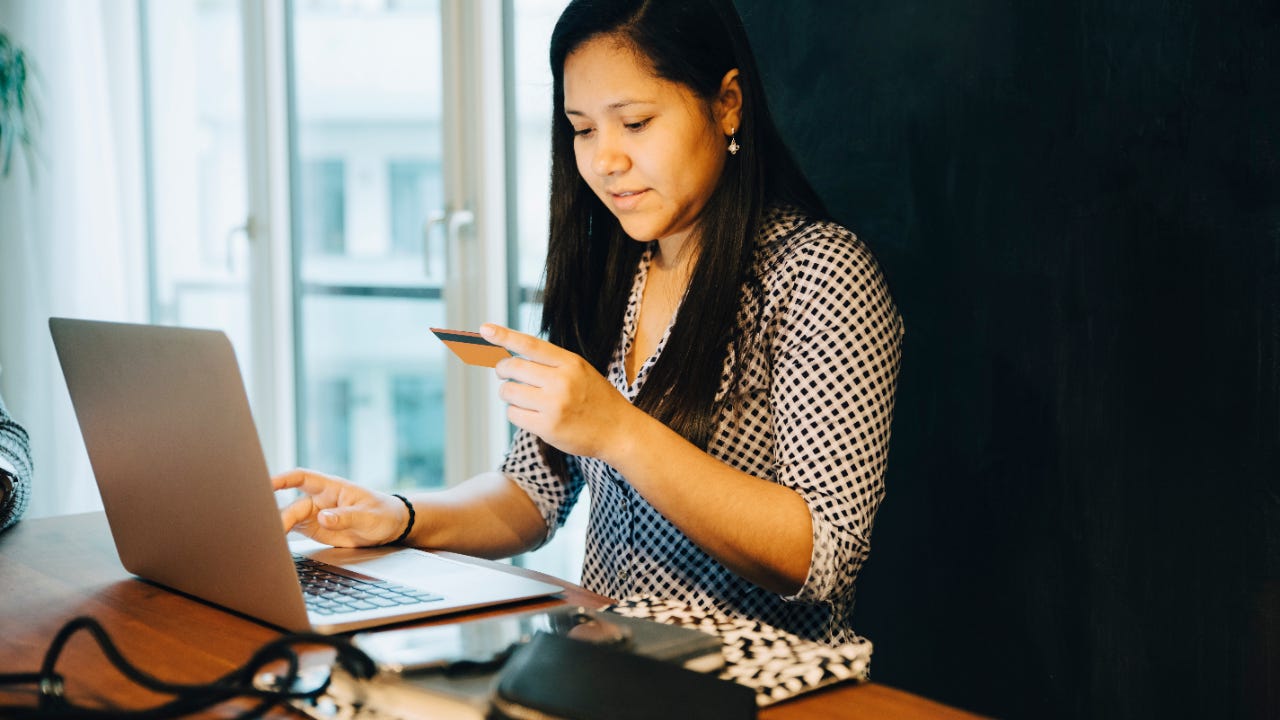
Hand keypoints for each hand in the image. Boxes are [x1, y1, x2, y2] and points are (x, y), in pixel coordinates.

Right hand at [272, 468, 409, 547]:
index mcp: (332, 488)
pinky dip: (283, 536)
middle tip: (272, 530)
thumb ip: (346, 517)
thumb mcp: (369, 516)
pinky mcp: (315, 529)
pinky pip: (295, 530)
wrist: (390, 526)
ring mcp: (315, 514)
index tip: (267, 484)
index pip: (303, 478)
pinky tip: (275, 543)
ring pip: (290, 518)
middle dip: (280, 516)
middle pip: (293, 506)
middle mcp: (320, 499)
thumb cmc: (382, 513)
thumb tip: (323, 518)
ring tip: (268, 539)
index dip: (284, 479)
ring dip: (278, 527)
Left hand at [481, 323, 636, 459]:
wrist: (619, 431)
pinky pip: (513, 414)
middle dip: (503, 371)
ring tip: (525, 398)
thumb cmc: (596, 399)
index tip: (485, 329)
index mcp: (570, 363)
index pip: (530, 345)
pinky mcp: (547, 427)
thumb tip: (511, 359)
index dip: (505, 336)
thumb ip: (551, 363)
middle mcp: (561, 381)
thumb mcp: (580, 371)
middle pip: (512, 368)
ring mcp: (554, 405)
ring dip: (509, 394)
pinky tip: (531, 414)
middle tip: (506, 375)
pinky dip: (516, 413)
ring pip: (508, 392)